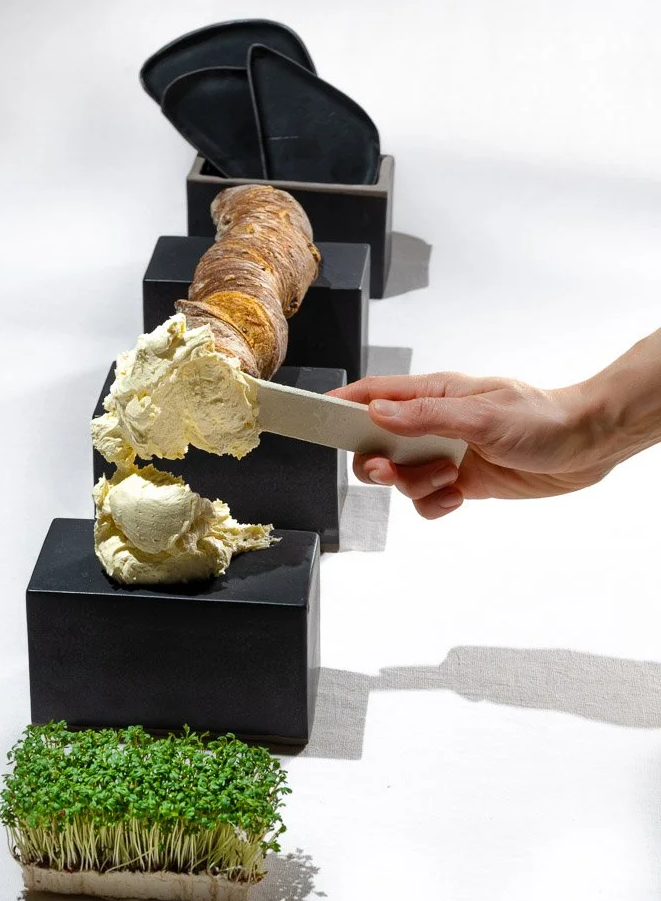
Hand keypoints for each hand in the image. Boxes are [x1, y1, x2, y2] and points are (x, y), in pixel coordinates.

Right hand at [328, 373, 613, 519]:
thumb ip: (425, 416)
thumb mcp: (480, 415)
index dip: (340, 405)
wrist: (585, 446)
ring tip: (450, 479)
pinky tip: (459, 497)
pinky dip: (435, 505)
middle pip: (375, 443)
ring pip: (400, 478)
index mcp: (433, 395)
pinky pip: (426, 501)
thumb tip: (374, 412)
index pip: (372, 395)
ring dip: (416, 486)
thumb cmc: (540, 418)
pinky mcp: (459, 482)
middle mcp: (432, 424)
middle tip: (392, 470)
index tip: (315, 417)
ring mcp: (444, 454)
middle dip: (377, 462)